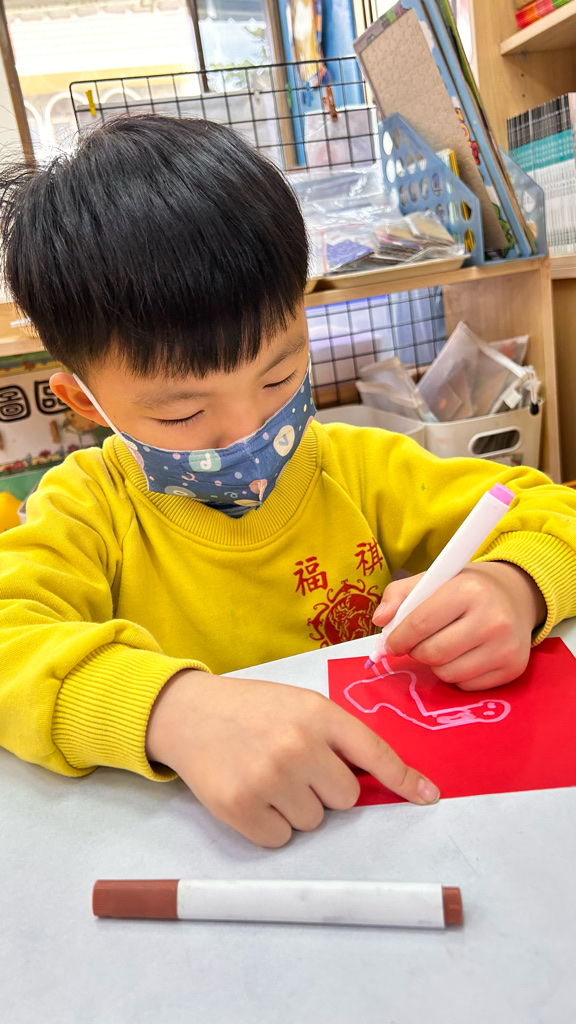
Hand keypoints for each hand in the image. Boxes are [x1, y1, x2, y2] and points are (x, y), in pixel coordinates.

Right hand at [146, 670, 439, 846]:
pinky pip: (281, 839)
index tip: (428, 798)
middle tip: (294, 765)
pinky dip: (270, 824)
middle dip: (325, 788)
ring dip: (296, 807)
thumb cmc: (252, 710)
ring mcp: (268, 778)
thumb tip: (382, 782)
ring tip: (268, 775)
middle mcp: (297, 745)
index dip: (404, 779)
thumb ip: (337, 736)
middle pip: (345, 799)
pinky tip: (252, 794)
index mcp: (317, 714)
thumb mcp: (299, 705)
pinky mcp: (240, 806)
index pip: (374, 753)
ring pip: (313, 822)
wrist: (188, 713)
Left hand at [373, 562, 545, 690]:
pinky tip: (464, 655)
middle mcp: (492, 619)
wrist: (516, 595)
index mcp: (469, 590)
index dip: (397, 638)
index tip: (389, 644)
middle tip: (417, 644)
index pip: (420, 624)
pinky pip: (466, 686)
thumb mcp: (433, 579)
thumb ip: (398, 595)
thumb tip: (380, 621)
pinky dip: (456, 675)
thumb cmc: (467, 588)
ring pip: (447, 674)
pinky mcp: (513, 668)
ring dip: (435, 665)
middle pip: (432, 653)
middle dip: (415, 651)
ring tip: (443, 646)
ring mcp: (506, 647)